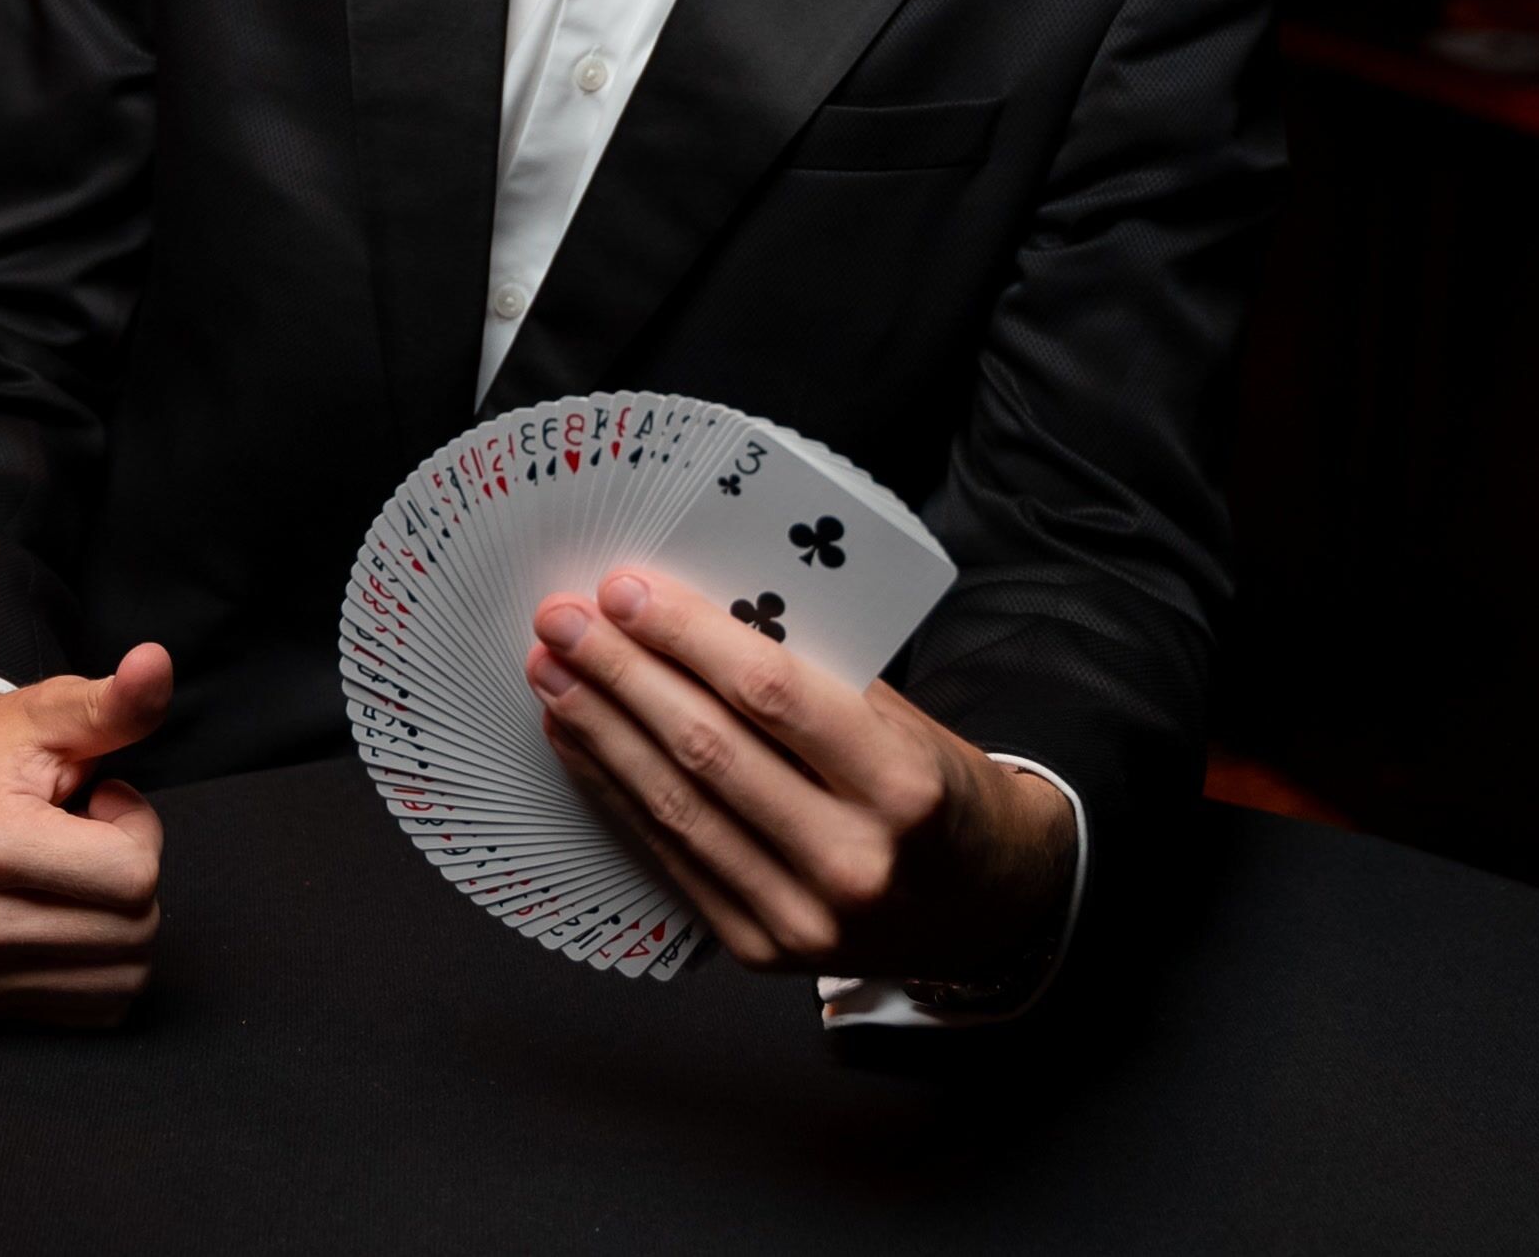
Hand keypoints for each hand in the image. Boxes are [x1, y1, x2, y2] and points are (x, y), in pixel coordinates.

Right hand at [0, 644, 170, 1024]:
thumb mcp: (49, 713)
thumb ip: (113, 701)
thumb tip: (159, 662)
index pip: (135, 875)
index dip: (135, 827)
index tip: (97, 801)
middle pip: (136, 928)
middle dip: (128, 872)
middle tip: (81, 833)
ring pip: (125, 975)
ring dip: (115, 920)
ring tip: (67, 870)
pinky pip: (97, 1008)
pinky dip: (100, 962)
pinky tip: (61, 911)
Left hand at [529, 571, 1073, 983]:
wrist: (986, 906)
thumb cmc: (937, 790)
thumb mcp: (905, 721)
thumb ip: (812, 679)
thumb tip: (686, 622)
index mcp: (903, 786)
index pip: (773, 695)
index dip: (687, 638)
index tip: (625, 590)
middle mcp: (853, 861)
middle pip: (707, 750)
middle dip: (620, 676)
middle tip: (562, 621)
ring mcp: (803, 918)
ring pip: (676, 806)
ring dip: (599, 732)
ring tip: (552, 673)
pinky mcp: (761, 948)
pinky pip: (671, 857)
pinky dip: (615, 792)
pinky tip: (579, 742)